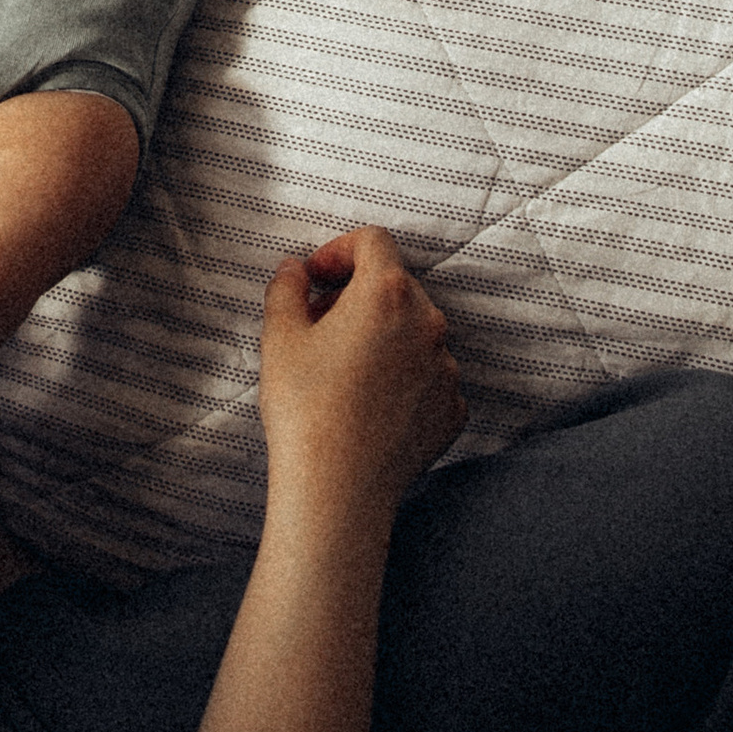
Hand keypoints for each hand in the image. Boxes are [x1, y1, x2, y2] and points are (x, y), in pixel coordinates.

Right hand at [257, 227, 463, 519]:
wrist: (338, 491)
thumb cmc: (305, 411)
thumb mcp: (279, 338)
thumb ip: (286, 288)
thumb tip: (294, 271)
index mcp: (386, 294)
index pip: (373, 241)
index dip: (339, 249)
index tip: (316, 276)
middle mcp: (428, 323)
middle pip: (396, 285)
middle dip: (357, 295)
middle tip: (320, 324)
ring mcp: (446, 367)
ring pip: (414, 332)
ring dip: (383, 336)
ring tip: (344, 370)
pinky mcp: (453, 408)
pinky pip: (429, 376)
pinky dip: (403, 377)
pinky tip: (369, 403)